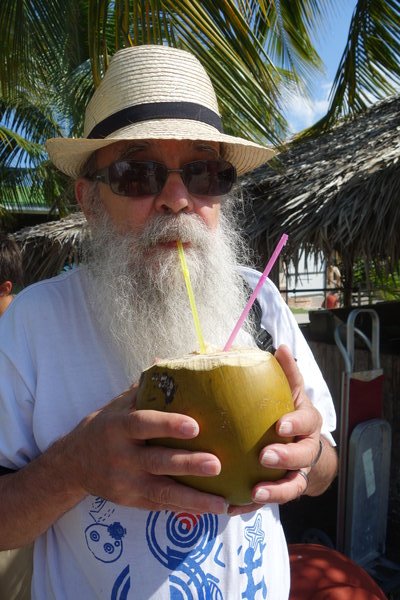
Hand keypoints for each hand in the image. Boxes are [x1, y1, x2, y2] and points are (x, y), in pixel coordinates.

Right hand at [65, 387, 226, 513]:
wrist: (73, 464)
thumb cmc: (106, 427)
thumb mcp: (119, 404)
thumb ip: (146, 387)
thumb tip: (175, 359)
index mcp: (118, 428)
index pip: (143, 424)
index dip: (168, 425)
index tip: (195, 425)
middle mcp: (121, 457)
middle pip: (157, 461)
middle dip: (188, 464)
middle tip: (217, 464)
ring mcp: (126, 483)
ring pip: (162, 492)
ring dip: (194, 498)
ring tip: (222, 503)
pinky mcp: (131, 501)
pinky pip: (161, 506)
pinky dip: (186, 509)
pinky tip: (210, 511)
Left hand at [228, 344, 331, 515]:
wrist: (301, 445)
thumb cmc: (288, 411)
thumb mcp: (289, 392)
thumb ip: (285, 373)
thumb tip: (280, 347)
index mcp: (306, 422)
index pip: (307, 421)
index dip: (296, 423)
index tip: (280, 425)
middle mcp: (305, 448)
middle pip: (303, 456)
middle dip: (287, 457)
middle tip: (266, 457)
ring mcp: (297, 471)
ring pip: (292, 485)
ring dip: (275, 491)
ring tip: (254, 493)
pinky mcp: (283, 489)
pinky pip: (271, 501)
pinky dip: (253, 505)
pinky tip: (232, 506)